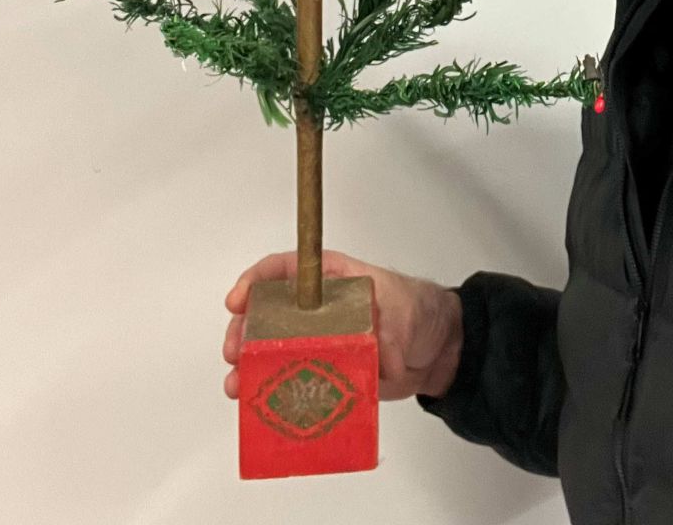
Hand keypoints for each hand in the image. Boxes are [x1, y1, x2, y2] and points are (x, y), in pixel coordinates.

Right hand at [223, 249, 462, 401]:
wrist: (438, 350)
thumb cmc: (418, 311)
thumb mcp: (402, 305)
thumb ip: (385, 326)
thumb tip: (372, 348)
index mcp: (331, 278)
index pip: (285, 270)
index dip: (256, 281)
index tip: (237, 301)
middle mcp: (317, 308)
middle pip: (268, 312)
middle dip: (244, 329)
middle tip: (234, 352)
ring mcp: (318, 340)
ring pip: (272, 347)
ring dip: (249, 364)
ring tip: (237, 385)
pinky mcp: (324, 371)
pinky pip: (290, 377)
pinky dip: (270, 389)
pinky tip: (257, 403)